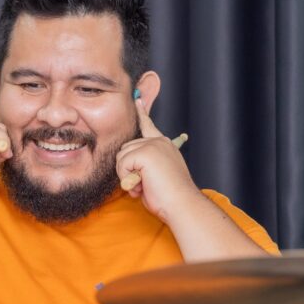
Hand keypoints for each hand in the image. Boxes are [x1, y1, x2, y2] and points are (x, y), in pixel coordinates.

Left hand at [115, 101, 200, 221]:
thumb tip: (129, 167)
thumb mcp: (156, 175)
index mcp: (164, 145)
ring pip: (121, 157)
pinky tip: (142, 184)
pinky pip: (123, 164)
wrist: (181, 204)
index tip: (137, 99)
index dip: (141, 113)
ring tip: (144, 185)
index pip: (149, 125)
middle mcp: (159, 141)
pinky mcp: (146, 152)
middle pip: (125, 149)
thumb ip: (144, 165)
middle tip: (142, 184)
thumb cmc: (169, 197)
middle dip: (127, 169)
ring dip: (126, 175)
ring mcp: (152, 145)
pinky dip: (127, 178)